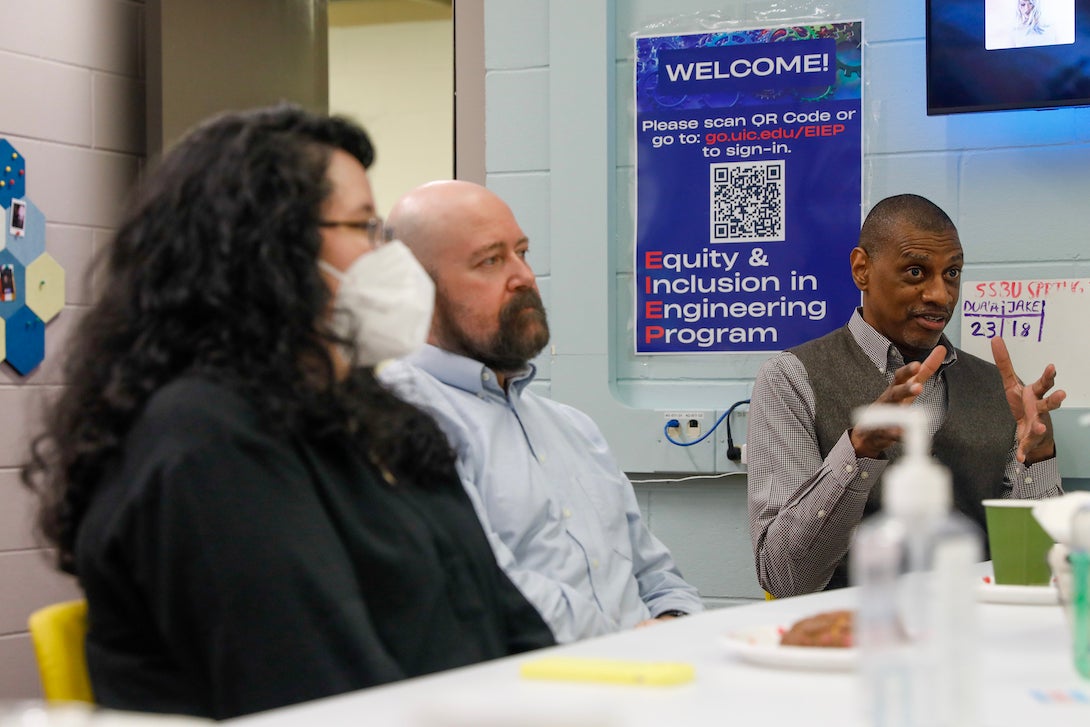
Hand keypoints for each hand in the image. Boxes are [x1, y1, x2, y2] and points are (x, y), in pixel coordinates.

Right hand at [850, 345, 945, 458]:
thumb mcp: (908, 386)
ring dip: (901, 411)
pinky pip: (890, 432)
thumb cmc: (892, 405)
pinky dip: (896, 433)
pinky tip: (902, 433)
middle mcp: (890, 399)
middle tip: (918, 387)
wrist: (868, 431)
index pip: (904, 377)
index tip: (918, 364)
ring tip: (912, 409)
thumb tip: (941, 349)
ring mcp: (884, 415)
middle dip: (906, 388)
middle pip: (896, 392)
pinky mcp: (882, 431)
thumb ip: (924, 371)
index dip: (910, 371)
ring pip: (891, 412)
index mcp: (897, 388)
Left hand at [991, 337, 1064, 463]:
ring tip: (1040, 427)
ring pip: (1040, 424)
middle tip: (1061, 394)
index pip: (1043, 383)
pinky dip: (1022, 451)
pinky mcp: (1029, 439)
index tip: (1052, 367)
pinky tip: (1019, 458)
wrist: (1031, 430)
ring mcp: (1036, 424)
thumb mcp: (1012, 383)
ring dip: (1040, 426)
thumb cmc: (1024, 403)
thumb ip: (1004, 363)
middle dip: (1055, 399)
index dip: (1048, 376)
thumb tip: (996, 339)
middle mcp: (1039, 409)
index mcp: (1035, 394)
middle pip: (1049, 403)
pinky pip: (1025, 446)